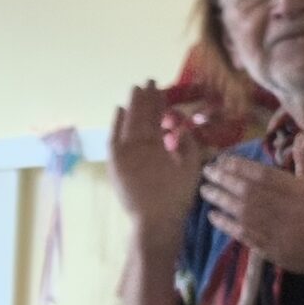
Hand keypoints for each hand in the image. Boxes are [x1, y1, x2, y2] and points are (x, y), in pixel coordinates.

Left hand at [110, 82, 204, 234]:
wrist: (153, 222)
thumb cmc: (176, 197)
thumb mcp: (191, 168)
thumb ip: (187, 144)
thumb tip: (180, 128)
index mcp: (155, 144)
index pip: (154, 115)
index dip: (156, 98)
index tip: (157, 85)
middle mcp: (134, 145)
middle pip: (138, 115)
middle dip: (142, 98)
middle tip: (146, 82)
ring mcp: (121, 154)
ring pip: (125, 124)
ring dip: (130, 107)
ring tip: (133, 92)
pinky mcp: (114, 164)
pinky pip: (113, 138)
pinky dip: (116, 124)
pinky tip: (118, 112)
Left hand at [198, 141, 303, 283]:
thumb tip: (301, 134)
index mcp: (301, 192)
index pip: (266, 176)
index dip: (242, 167)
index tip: (223, 160)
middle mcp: (288, 210)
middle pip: (250, 193)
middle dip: (225, 181)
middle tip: (207, 171)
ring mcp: (278, 232)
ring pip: (244, 213)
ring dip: (221, 200)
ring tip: (205, 190)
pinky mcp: (271, 250)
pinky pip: (244, 235)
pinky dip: (226, 224)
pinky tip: (213, 215)